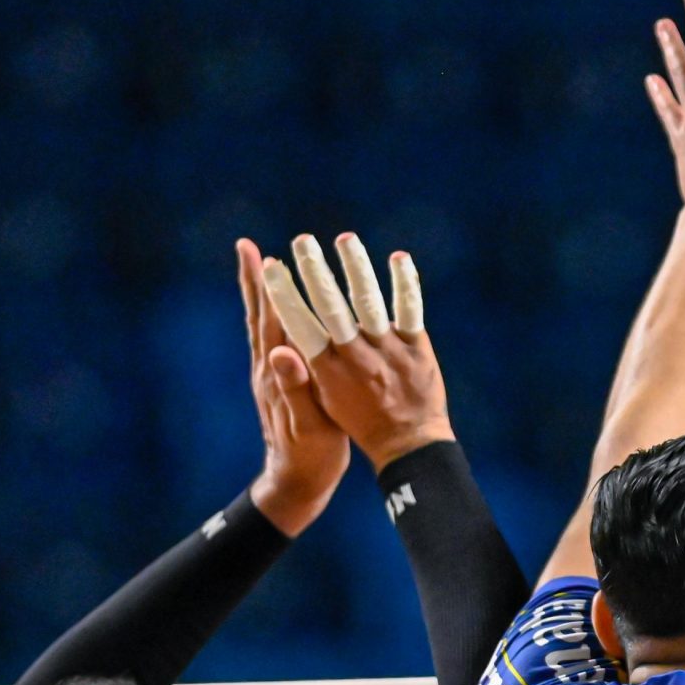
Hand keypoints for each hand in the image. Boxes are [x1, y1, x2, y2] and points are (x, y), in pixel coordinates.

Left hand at [238, 238, 347, 535]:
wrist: (297, 482)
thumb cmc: (311, 456)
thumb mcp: (310, 426)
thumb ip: (296, 390)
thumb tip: (281, 353)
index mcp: (277, 373)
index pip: (271, 320)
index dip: (267, 287)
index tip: (260, 254)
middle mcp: (268, 368)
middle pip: (260, 314)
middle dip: (256, 280)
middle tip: (246, 246)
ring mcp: (269, 374)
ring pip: (264, 324)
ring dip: (261, 293)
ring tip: (260, 265)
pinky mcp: (276, 382)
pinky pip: (274, 337)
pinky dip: (275, 314)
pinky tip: (282, 308)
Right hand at [258, 233, 454, 470]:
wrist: (406, 447)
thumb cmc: (357, 422)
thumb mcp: (319, 401)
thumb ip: (299, 368)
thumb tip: (273, 343)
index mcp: (325, 371)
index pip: (297, 325)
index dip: (282, 294)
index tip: (269, 264)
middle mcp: (353, 359)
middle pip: (329, 308)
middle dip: (313, 272)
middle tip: (301, 240)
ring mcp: (386, 353)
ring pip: (366, 304)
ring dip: (354, 269)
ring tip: (344, 238)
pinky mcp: (416, 351)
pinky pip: (410, 311)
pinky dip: (404, 283)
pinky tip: (398, 256)